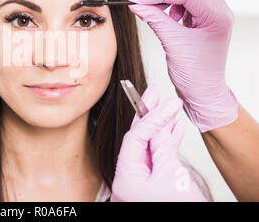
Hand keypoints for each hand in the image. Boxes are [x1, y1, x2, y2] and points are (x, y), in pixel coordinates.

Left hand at [110, 85, 209, 201]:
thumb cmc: (177, 209)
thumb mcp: (170, 176)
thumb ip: (163, 149)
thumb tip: (161, 129)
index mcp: (125, 176)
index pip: (135, 137)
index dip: (151, 117)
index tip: (167, 102)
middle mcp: (129, 178)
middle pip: (137, 139)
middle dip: (148, 116)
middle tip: (155, 94)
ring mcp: (141, 181)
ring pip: (149, 146)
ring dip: (161, 127)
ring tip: (169, 108)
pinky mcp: (153, 183)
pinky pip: (157, 158)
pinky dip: (167, 143)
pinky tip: (174, 129)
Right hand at [126, 0, 237, 132]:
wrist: (203, 91)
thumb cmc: (194, 74)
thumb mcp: (171, 44)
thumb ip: (154, 19)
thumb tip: (136, 4)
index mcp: (217, 17)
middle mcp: (220, 11)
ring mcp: (213, 13)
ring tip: (157, 10)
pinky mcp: (204, 18)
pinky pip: (189, 0)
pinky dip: (173, 3)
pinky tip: (164, 16)